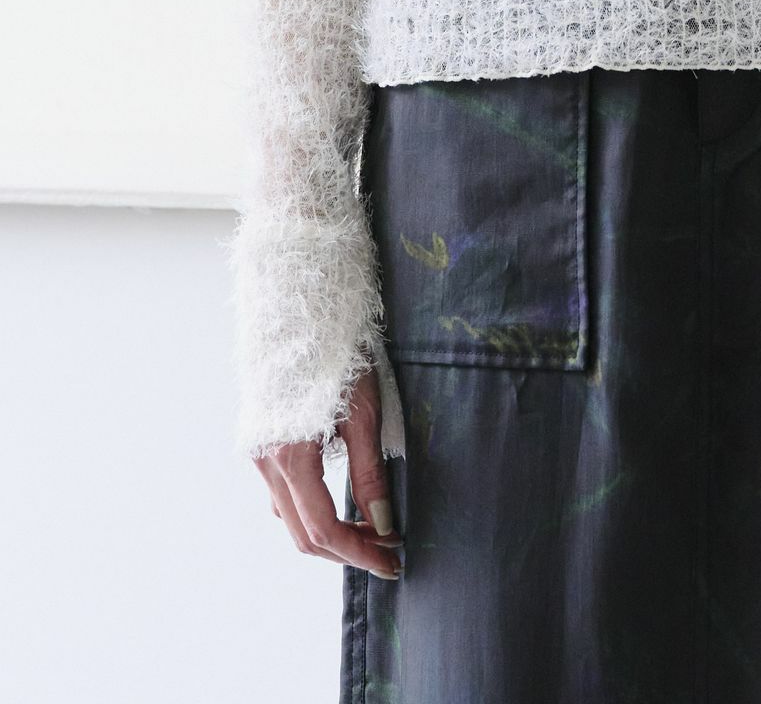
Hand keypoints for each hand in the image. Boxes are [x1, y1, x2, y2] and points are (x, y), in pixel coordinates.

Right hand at [251, 367, 404, 579]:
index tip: (391, 561)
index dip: (359, 552)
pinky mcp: (261, 441)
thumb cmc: (338, 355)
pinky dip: (311, 508)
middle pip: (302, 532)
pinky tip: (340, 501)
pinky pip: (282, 491)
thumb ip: (369, 473)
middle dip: (346, 549)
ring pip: (289, 515)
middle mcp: (265, 462)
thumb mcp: (363, 414)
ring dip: (328, 531)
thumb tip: (383, 521)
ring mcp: (258, 452)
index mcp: (290, 458)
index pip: (323, 529)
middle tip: (387, 551)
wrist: (302, 309)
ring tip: (371, 528)